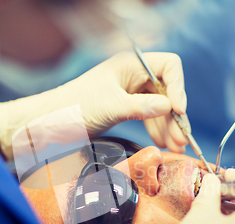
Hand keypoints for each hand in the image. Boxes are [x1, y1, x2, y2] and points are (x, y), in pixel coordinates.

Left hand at [0, 52, 187, 159]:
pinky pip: (149, 116)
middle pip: (167, 91)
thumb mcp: (112, 106)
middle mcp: (134, 75)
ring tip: (177, 147)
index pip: (168, 67)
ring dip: (169, 127)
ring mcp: (131, 92)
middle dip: (175, 115)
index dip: (178, 87)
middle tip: (182, 138)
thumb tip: (170, 108)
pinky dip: (157, 130)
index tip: (178, 110)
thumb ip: (143, 107)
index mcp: (131, 64)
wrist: (52, 123)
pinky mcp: (126, 108)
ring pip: (160, 107)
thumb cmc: (76, 107)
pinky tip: (164, 143)